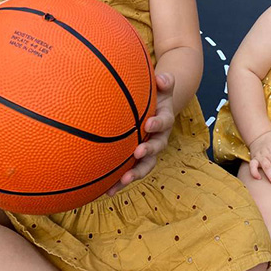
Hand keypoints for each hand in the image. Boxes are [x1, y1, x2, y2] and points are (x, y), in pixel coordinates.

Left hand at [106, 71, 176, 194]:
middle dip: (148, 152)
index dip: (158, 124)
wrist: (156, 109)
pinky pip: (129, 172)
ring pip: (144, 165)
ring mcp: (148, 151)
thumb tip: (161, 78)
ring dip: (135, 174)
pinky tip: (106, 191)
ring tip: (122, 181)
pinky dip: (119, 182)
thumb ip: (165, 81)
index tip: (148, 125)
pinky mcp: (136, 160)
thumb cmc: (155, 95)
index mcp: (164, 120)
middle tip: (138, 152)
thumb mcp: (163, 86)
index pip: (164, 122)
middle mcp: (159, 138)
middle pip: (157, 148)